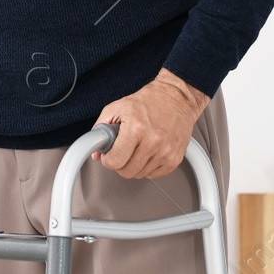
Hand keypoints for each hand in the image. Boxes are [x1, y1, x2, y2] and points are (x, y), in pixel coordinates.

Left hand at [92, 68, 209, 178]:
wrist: (176, 98)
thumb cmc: (148, 101)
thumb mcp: (116, 108)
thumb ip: (101, 130)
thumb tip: (97, 152)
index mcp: (136, 128)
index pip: (115, 161)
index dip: (108, 160)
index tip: (109, 155)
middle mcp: (153, 142)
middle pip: (126, 172)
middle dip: (120, 163)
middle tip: (122, 150)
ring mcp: (165, 152)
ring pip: (139, 174)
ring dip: (134, 164)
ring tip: (137, 147)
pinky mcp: (175, 159)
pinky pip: (153, 175)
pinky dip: (148, 166)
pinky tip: (148, 152)